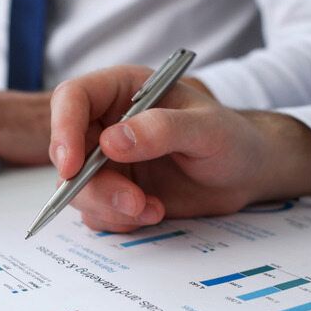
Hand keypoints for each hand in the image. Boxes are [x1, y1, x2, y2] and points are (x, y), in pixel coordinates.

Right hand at [49, 65, 310, 231]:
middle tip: (132, 202)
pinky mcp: (115, 190)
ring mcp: (109, 160)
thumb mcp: (206, 129)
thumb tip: (111, 140)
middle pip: (68, 152)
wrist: (247, 175)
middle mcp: (107, 123)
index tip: (72, 166)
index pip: (72, 99)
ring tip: (151, 209)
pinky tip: (153, 212)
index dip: (63, 130)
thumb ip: (161, 129)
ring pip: (78, 188)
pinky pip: (96, 211)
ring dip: (109, 207)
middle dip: (93, 186)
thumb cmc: (232, 139)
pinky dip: (119, 220)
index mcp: (122, 90)